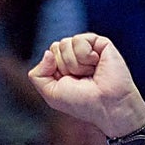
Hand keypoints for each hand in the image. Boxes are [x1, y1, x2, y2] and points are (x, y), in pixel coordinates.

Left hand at [28, 33, 144, 138]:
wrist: (107, 105)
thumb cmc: (83, 103)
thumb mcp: (51, 94)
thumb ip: (37, 75)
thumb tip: (47, 53)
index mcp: (64, 67)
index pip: (49, 55)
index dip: (54, 70)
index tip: (69, 84)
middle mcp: (75, 57)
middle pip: (56, 47)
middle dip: (65, 67)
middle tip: (81, 79)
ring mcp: (88, 49)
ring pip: (66, 43)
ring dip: (76, 64)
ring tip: (90, 73)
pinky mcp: (100, 43)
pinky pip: (79, 40)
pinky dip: (85, 56)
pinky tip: (96, 64)